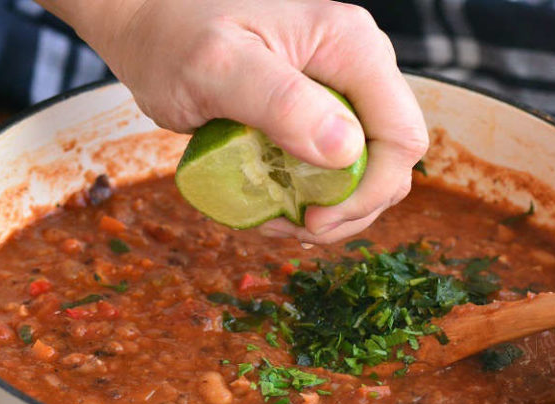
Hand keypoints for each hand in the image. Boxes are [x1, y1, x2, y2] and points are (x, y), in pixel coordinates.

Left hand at [39, 0, 427, 242]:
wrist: (152, 27)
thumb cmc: (174, 38)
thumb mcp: (218, 67)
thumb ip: (280, 102)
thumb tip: (345, 151)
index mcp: (352, 48)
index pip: (402, 136)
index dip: (371, 191)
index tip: (315, 218)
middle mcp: (359, 69)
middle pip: (391, 161)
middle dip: (352, 208)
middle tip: (297, 226)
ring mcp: (343, 92)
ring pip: (368, 171)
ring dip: (334, 210)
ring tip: (280, 219)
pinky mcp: (322, 114)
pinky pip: (338, 168)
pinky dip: (315, 198)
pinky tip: (277, 205)